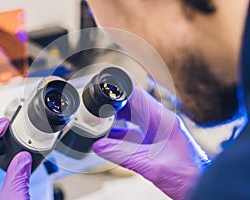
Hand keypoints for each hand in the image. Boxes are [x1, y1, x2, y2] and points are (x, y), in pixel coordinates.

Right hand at [93, 86, 211, 199]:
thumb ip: (123, 155)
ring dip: (117, 120)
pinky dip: (121, 133)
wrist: (199, 187)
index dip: (119, 92)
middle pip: (133, 105)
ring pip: (133, 118)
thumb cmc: (186, 176)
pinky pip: (134, 132)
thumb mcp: (150, 165)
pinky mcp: (155, 141)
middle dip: (114, 106)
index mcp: (163, 120)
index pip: (137, 95)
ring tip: (100, 124)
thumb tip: (100, 147)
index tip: (104, 94)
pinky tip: (109, 139)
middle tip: (98, 111)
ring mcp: (158, 131)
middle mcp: (161, 122)